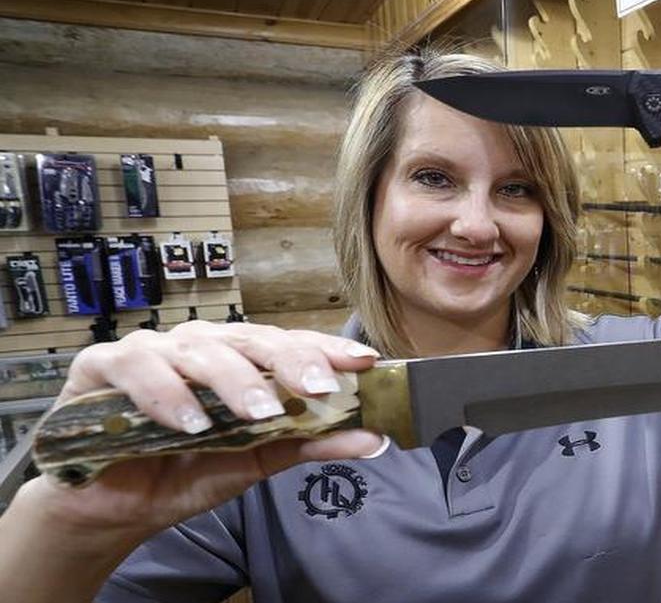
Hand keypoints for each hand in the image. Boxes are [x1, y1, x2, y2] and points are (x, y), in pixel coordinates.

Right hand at [22, 321, 384, 539]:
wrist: (115, 507)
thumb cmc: (186, 470)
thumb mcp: (257, 460)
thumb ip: (311, 444)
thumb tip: (373, 439)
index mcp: (239, 358)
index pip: (289, 343)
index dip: (326, 349)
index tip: (365, 362)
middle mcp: (200, 345)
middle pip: (251, 339)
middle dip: (290, 361)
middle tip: (319, 387)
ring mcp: (152, 350)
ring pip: (199, 349)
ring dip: (233, 381)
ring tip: (260, 414)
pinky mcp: (102, 365)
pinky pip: (138, 367)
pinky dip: (166, 393)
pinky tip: (191, 423)